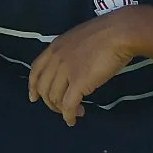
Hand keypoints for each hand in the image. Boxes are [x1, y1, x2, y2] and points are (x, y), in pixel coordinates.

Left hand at [27, 9, 139, 126]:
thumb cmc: (107, 33)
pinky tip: (74, 119)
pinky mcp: (78, 83)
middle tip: (61, 108)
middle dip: (50, 102)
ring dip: (62, 110)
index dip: (33, 86)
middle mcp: (56, 59)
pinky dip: (69, 115)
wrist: (120, 33)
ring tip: (76, 112)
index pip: (35, 70)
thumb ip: (71, 52)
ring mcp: (66, 71)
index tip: (33, 97)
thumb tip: (73, 67)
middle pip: (43, 88)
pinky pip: (68, 105)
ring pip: (54, 98)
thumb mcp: (79, 38)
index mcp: (55, 47)